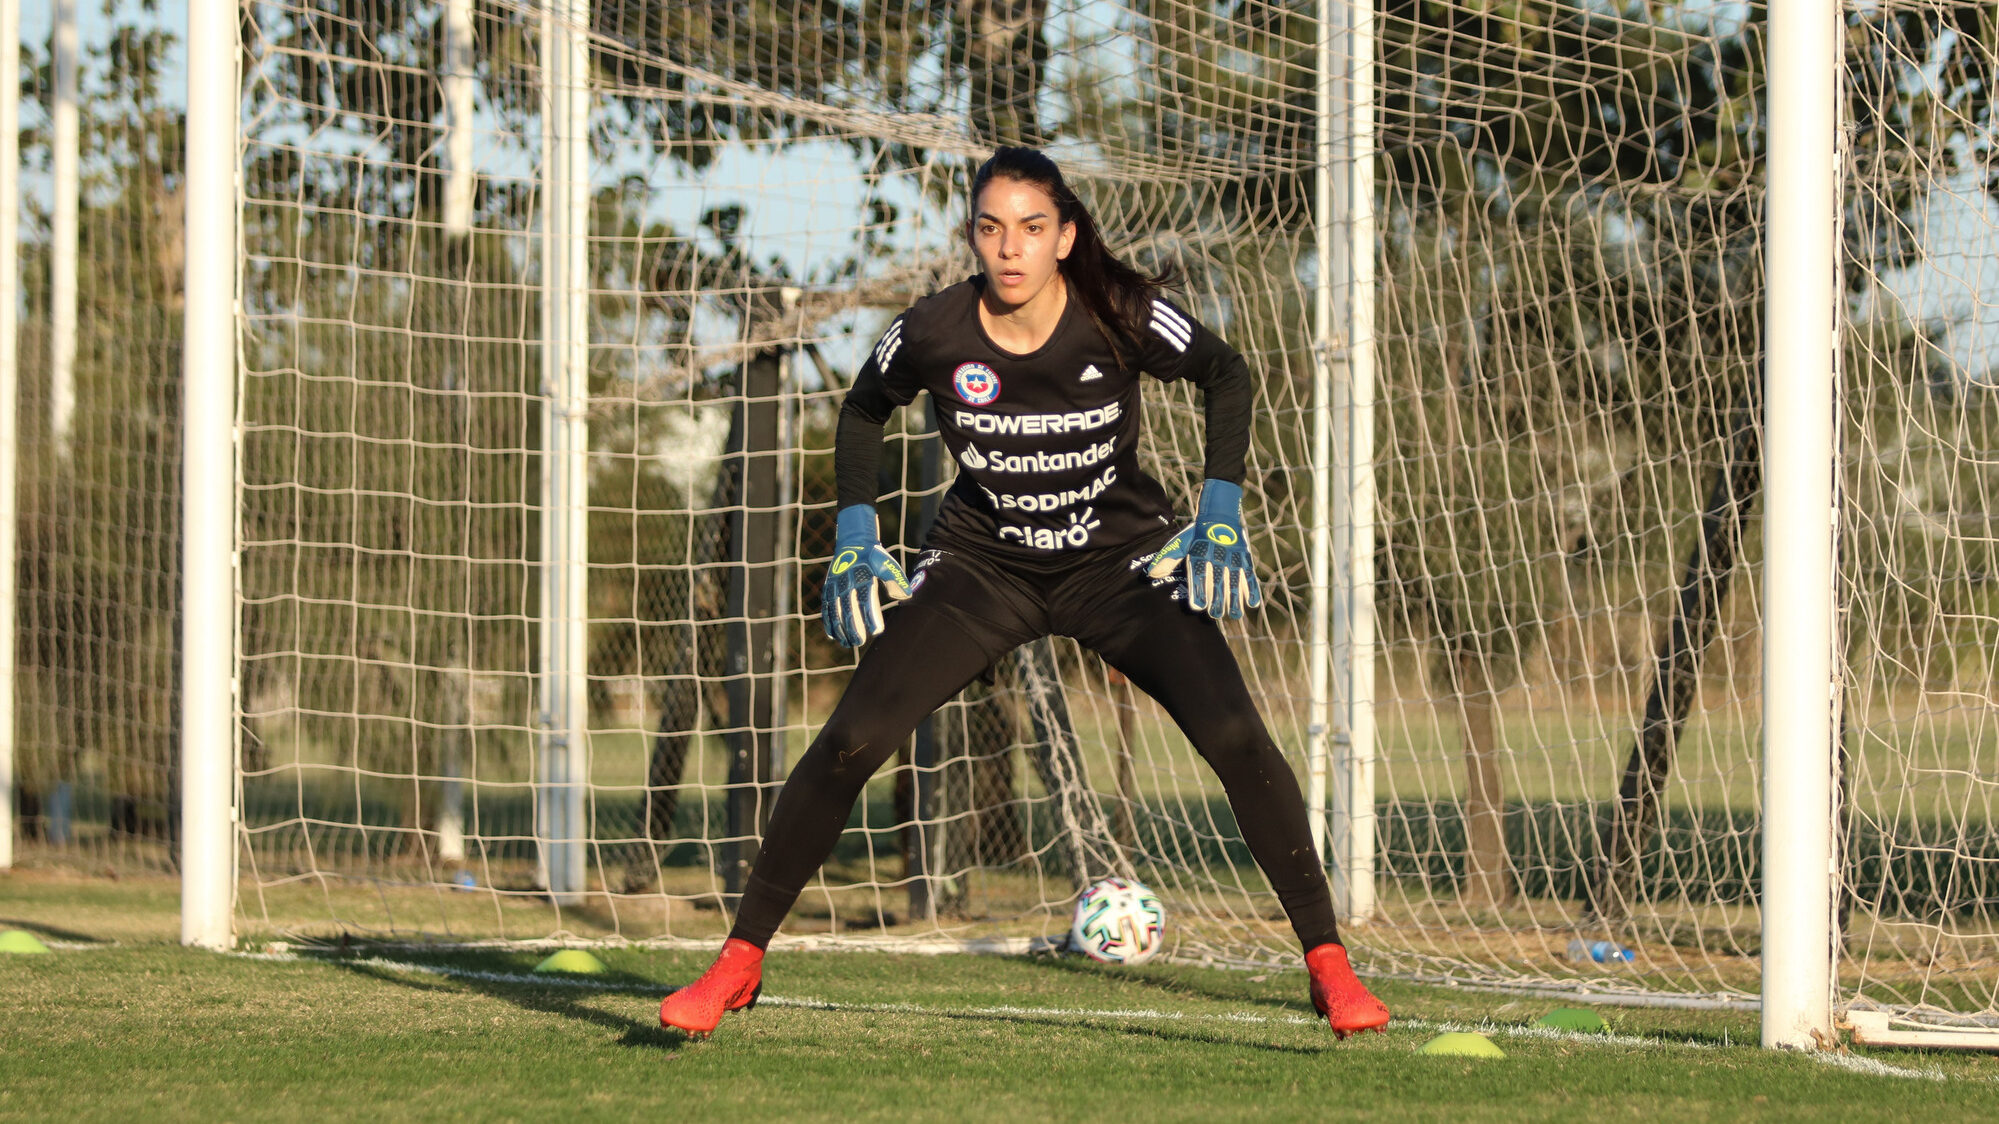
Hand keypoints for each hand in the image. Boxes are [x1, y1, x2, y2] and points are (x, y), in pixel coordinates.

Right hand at [821, 505, 912, 647]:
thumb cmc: (874, 555)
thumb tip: (906, 596)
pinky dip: (828, 621)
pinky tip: (833, 635)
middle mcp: (845, 582)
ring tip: (847, 643)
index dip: (871, 617)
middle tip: (859, 642)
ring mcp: (834, 585)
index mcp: (861, 577)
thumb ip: (896, 579)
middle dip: (853, 627)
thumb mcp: (887, 563)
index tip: (877, 631)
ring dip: (840, 628)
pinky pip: (826, 607)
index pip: (866, 601)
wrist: (853, 541)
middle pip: (848, 609)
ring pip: (835, 611)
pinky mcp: (828, 588)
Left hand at [1146, 479, 1261, 619]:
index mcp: (1200, 553)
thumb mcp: (1180, 543)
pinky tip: (1252, 603)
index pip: (1199, 575)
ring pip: (1235, 581)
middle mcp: (1217, 556)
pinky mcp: (1244, 558)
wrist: (1219, 513)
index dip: (1198, 591)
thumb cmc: (1196, 534)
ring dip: (1235, 599)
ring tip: (1234, 614)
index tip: (1197, 606)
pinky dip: (1252, 589)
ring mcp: (1232, 558)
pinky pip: (1249, 575)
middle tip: (1215, 614)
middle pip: (1217, 581)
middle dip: (1217, 599)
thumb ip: (1167, 559)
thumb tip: (1151, 574)